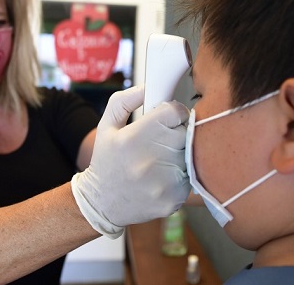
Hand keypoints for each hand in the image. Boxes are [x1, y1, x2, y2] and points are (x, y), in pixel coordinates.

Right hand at [71, 85, 190, 237]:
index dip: (174, 112)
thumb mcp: (106, 127)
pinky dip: (182, 175)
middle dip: (178, 133)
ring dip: (182, 153)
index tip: (169, 119)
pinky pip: (191, 177)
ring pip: (191, 155)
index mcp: (134, 137)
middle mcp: (150, 159)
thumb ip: (124, 101)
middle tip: (163, 141)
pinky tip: (163, 177)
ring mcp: (164, 182)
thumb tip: (147, 88)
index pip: (175, 112)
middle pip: (185, 132)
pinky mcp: (174, 199)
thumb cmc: (107, 161)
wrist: (102, 204)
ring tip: (162, 160)